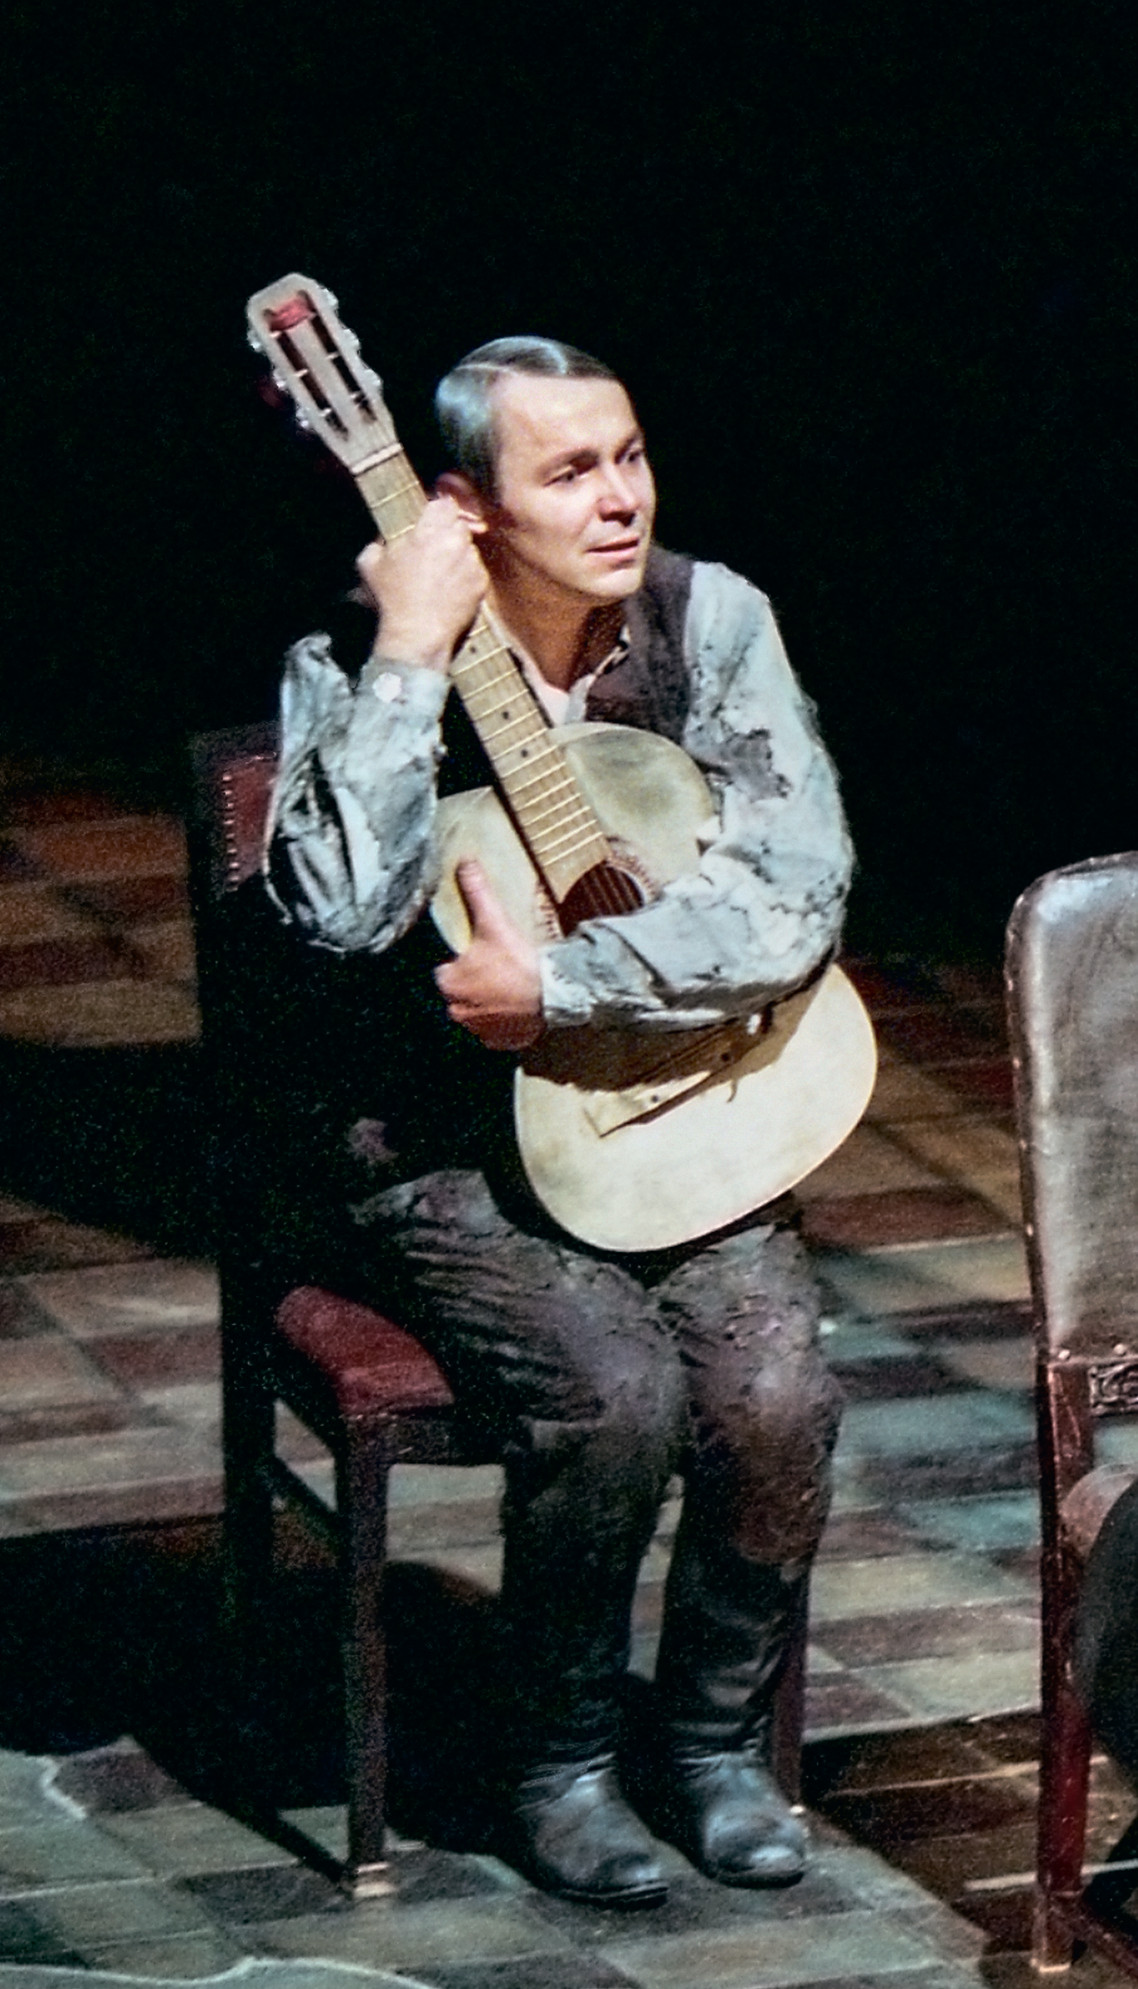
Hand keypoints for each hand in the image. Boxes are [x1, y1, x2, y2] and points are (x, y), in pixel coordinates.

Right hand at [356, 496, 487, 672]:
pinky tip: (450, 592)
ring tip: (440, 577)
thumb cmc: (392, 598)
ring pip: (469, 548)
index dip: (437, 512)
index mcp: (430, 530)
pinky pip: (476, 571)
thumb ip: (379, 542)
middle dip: (448, 535)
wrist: (417, 634)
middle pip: (459, 525)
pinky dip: (466, 578)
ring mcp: (471, 562)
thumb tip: (384, 542)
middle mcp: (455, 541)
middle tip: (433, 552)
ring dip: (457, 556)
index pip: (444, 503)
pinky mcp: (481, 583)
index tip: (431, 523)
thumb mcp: (369, 564)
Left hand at [435, 861, 543, 1049]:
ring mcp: (477, 1030)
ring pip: (477, 1012)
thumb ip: (476, 891)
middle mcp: (455, 1010)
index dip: (464, 962)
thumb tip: (464, 862)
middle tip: (499, 970)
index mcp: (447, 982)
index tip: (484, 956)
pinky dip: (503, 1021)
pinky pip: (495, 1031)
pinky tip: (517, 1007)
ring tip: (510, 988)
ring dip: (488, 1003)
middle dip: (475, 983)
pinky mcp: (498, 1042)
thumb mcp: (493, 921)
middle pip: (461, 992)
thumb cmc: (516, 960)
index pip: (446, 970)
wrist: (549, 994)